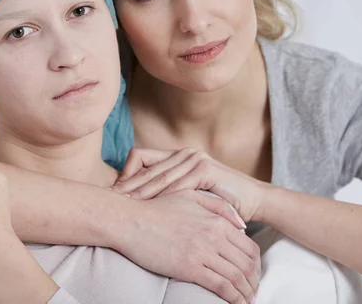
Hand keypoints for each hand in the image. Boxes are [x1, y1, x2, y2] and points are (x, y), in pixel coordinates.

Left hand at [113, 148, 266, 222]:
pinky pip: (179, 185)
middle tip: (109, 201)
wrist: (252, 200)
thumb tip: (135, 201)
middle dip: (126, 186)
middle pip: (146, 168)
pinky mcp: (206, 171)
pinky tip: (152, 209)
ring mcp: (195, 160)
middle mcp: (184, 154)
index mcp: (176, 156)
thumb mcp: (189, 192)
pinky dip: (164, 197)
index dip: (124, 173)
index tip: (114, 193)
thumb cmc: (218, 199)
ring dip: (140, 192)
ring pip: (159, 176)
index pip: (139, 156)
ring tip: (124, 206)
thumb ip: (168, 189)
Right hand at [115, 189, 259, 303]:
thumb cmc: (156, 209)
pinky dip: (233, 298)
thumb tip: (242, 225)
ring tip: (246, 302)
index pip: (249, 247)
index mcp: (216, 220)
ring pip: (237, 278)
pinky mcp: (190, 268)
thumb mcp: (190, 197)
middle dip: (254, 282)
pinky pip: (221, 286)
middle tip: (253, 293)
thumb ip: (219, 206)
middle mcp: (214, 236)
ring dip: (246, 293)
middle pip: (247, 265)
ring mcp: (202, 252)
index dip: (256, 265)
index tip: (253, 276)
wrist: (130, 220)